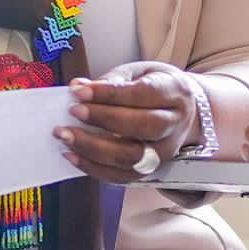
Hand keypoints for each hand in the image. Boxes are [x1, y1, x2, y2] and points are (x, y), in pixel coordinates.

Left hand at [61, 64, 211, 183]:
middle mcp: (175, 124)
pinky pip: (122, 176)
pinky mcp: (151, 171)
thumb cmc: (156, 89)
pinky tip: (72, 155)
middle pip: (143, 127)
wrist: (182, 113)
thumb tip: (79, 87)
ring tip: (66, 135)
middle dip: (104, 120)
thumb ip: (112, 80)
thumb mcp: (139, 73)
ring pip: (132, 157)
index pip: (143, 94)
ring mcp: (165, 152)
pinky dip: (93, 168)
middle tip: (74, 111)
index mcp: (175, 92)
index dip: (109, 94)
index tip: (79, 92)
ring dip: (93, 148)